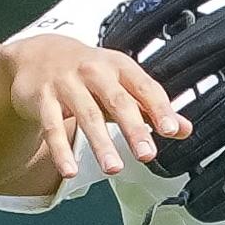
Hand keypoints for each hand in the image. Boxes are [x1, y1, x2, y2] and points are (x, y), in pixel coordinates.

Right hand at [3, 33, 181, 176]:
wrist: (39, 54)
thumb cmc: (89, 73)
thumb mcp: (122, 83)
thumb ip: (152, 108)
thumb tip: (185, 129)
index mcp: (120, 67)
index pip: (145, 87)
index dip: (159, 108)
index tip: (171, 130)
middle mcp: (94, 71)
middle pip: (117, 101)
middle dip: (133, 128)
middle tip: (147, 154)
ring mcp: (66, 84)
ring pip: (86, 115)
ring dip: (100, 143)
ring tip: (113, 168)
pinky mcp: (42, 99)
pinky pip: (52, 127)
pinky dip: (60, 151)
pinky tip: (70, 170)